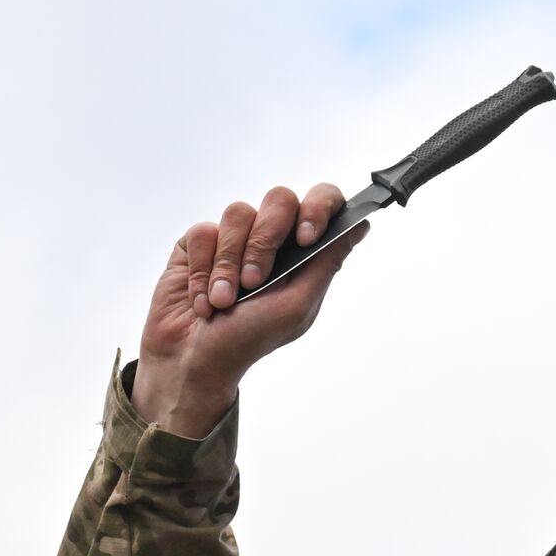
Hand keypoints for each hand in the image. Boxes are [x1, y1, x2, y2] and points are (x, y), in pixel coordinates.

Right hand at [131, 183, 368, 437]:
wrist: (195, 357)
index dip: (319, 208)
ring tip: (224, 300)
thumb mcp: (297, 306)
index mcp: (303, 251)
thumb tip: (361, 226)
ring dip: (229, 264)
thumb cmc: (249, 338)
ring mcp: (235, 237)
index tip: (306, 238)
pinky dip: (203, 270)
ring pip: (238, 213)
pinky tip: (204, 297)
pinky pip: (203, 232)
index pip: (324, 203)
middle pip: (280, 198)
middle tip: (254, 281)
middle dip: (265, 241)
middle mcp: (271, 237)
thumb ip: (327, 262)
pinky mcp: (199, 242)